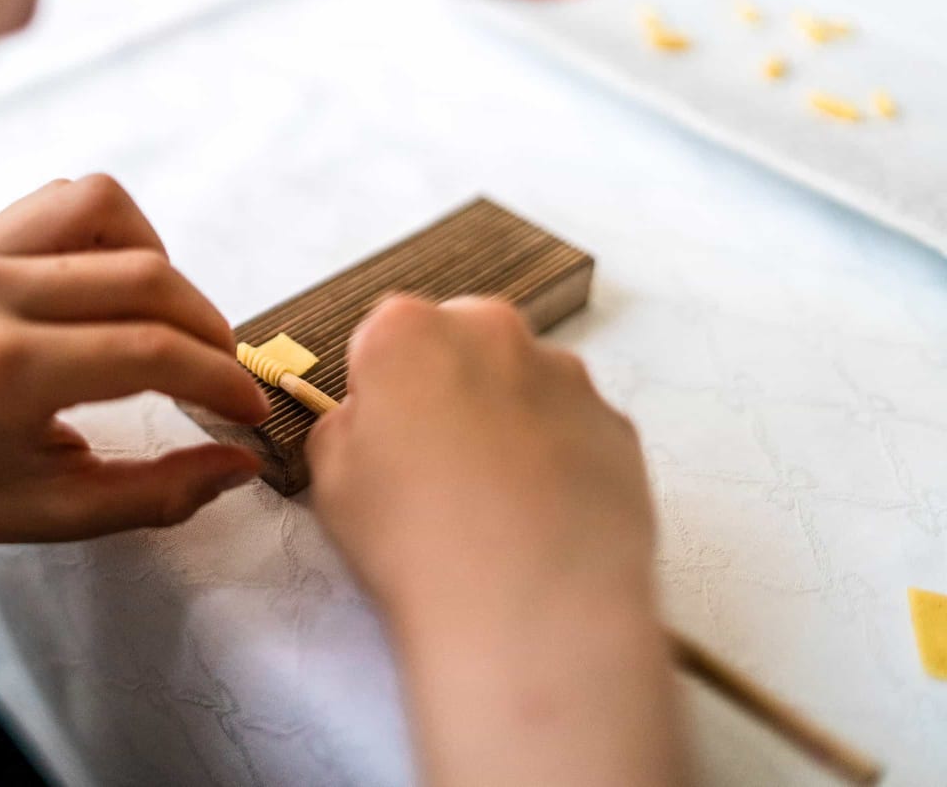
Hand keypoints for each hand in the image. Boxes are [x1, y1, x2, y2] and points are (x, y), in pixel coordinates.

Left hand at [0, 175, 269, 541]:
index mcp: (5, 373)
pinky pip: (74, 199)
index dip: (219, 380)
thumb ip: (155, 494)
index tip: (247, 410)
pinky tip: (119, 287)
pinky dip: (119, 232)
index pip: (150, 352)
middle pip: (148, 280)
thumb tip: (240, 464)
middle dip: (208, 331)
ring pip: (113, 214)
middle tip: (220, 376)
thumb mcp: (51, 514)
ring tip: (167, 326)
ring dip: (164, 270)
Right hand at [307, 295, 654, 615]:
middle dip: (447, 392)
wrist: (528, 614)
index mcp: (409, 333)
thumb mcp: (330, 480)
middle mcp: (493, 334)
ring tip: (493, 505)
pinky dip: (557, 460)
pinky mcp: (617, 425)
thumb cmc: (414, 543)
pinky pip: (574, 430)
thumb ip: (345, 427)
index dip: (380, 392)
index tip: (384, 440)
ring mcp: (566, 377)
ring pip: (523, 384)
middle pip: (460, 346)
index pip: (383, 337)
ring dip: (505, 422)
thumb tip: (371, 423)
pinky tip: (538, 519)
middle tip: (436, 470)